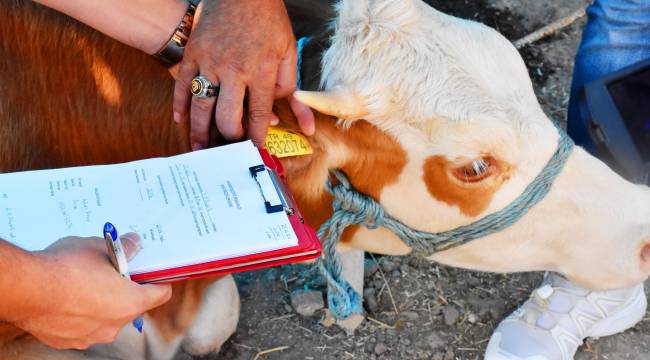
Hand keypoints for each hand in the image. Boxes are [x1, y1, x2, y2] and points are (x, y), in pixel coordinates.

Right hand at [13, 233, 170, 349]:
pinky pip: (83, 325)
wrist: (25, 289)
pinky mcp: (69, 340)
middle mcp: (115, 325)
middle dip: (125, 288)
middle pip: (132, 305)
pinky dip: (80, 313)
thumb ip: (123, 248)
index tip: (153, 271)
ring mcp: (91, 336)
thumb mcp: (100, 247)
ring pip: (106, 317)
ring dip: (102, 302)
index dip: (158, 279)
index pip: (160, 294)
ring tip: (85, 282)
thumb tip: (134, 243)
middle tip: (113, 270)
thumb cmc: (65, 267)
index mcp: (130, 302)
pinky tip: (68, 296)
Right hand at [172, 0, 314, 149]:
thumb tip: (304, 123)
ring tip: (200, 149)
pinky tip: (181, 120)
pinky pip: (182, 86)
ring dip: (200, 132)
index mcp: (260, 71)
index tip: (256, 148)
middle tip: (230, 146)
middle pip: (227, 118)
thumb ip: (292, 89)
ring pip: (201, 107)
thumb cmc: (268, 20)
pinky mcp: (193, 54)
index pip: (259, 115)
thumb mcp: (288, 52)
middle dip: (230, 138)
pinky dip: (180, 105)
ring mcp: (209, 63)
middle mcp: (233, 71)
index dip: (257, 136)